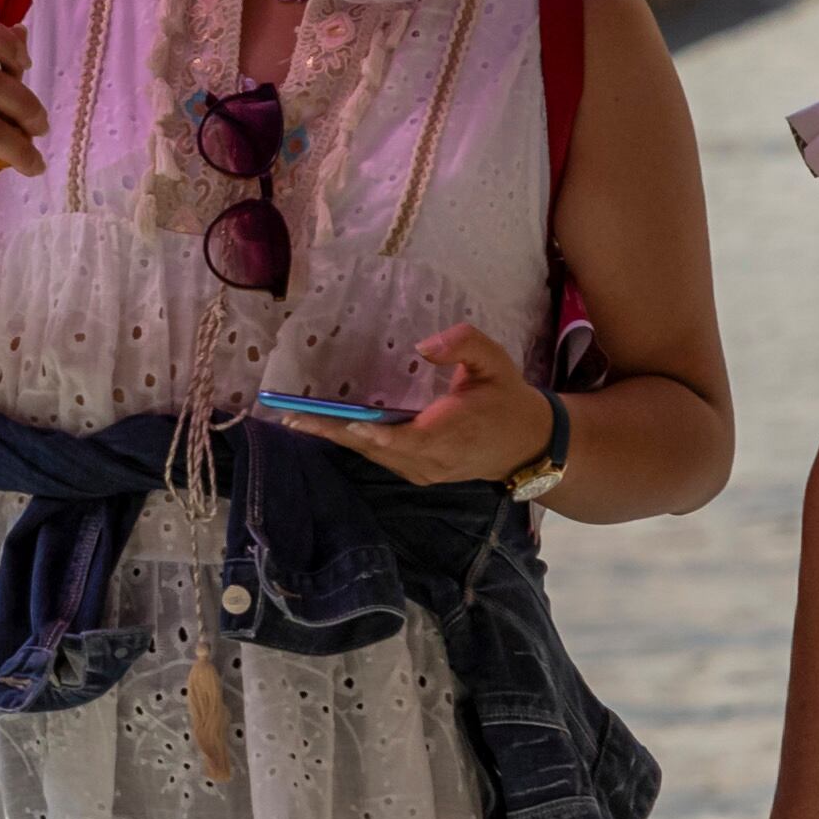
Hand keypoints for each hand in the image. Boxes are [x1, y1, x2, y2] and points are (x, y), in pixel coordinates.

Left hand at [296, 323, 547, 485]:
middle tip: (291, 418)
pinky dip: (352, 443)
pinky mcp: (418, 473)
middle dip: (333, 433)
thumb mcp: (495, 361)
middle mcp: (432, 460)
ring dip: (335, 439)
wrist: (526, 445)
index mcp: (451, 433)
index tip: (344, 422)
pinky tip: (325, 428)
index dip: (373, 433)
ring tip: (296, 421)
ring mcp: (423, 471)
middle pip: (375, 448)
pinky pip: (380, 458)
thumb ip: (464, 344)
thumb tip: (424, 346)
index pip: (406, 438)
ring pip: (373, 456)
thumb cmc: (506, 398)